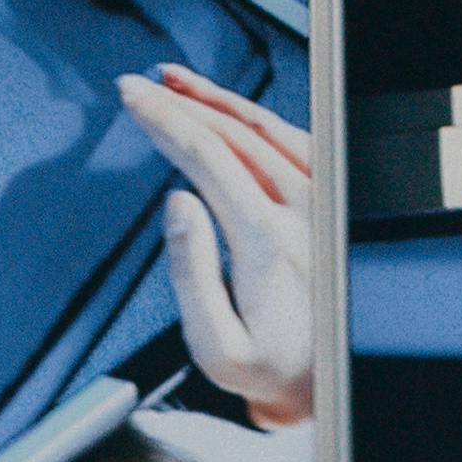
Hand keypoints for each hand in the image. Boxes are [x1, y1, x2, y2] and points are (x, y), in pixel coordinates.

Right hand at [115, 69, 311, 426]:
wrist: (326, 378)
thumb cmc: (268, 370)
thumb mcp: (217, 348)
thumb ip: (191, 277)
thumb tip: (178, 204)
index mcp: (265, 242)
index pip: (207, 158)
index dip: (166, 122)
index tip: (134, 100)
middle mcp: (299, 209)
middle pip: (231, 133)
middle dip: (180, 104)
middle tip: (140, 88)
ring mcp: (318, 198)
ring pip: (262, 125)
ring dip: (214, 99)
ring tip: (174, 83)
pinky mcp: (327, 197)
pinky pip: (288, 137)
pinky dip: (250, 114)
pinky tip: (226, 108)